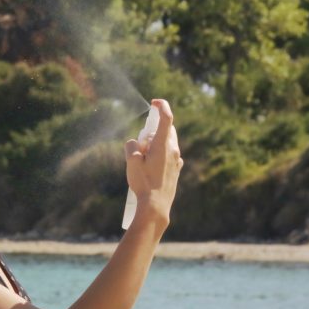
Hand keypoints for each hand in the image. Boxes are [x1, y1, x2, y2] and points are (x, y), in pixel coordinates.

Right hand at [123, 99, 183, 229]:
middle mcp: (173, 150)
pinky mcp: (176, 169)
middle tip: (140, 142)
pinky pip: (169, 154)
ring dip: (156, 143)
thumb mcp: (131, 161)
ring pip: (168, 142)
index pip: (167, 118)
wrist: (156, 206)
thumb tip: (136, 143)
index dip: (162, 106)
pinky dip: (160, 153)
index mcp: (162, 145)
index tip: (154, 102)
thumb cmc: (143, 183)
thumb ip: (132, 145)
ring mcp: (177, 160)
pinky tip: (151, 167)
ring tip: (143, 158)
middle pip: (166, 130)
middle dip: (153, 130)